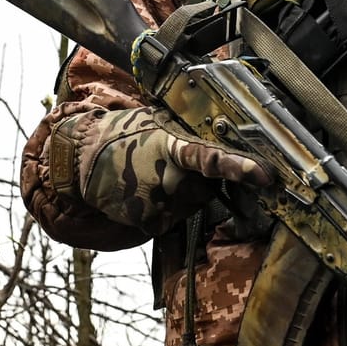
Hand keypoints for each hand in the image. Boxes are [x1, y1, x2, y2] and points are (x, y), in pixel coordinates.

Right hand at [64, 107, 272, 230]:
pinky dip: (163, 210)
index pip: (211, 158)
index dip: (239, 167)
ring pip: (190, 204)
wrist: (82, 158)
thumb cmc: (124, 136)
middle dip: (195, 181)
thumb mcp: (156, 124)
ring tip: (149, 178)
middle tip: (166, 167)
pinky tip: (143, 194)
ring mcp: (159, 202)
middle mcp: (169, 176)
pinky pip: (173, 219)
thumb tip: (221, 131)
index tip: (264, 175)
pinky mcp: (151, 222)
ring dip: (179, 196)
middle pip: (205, 187)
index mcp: (173, 146)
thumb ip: (187, 134)